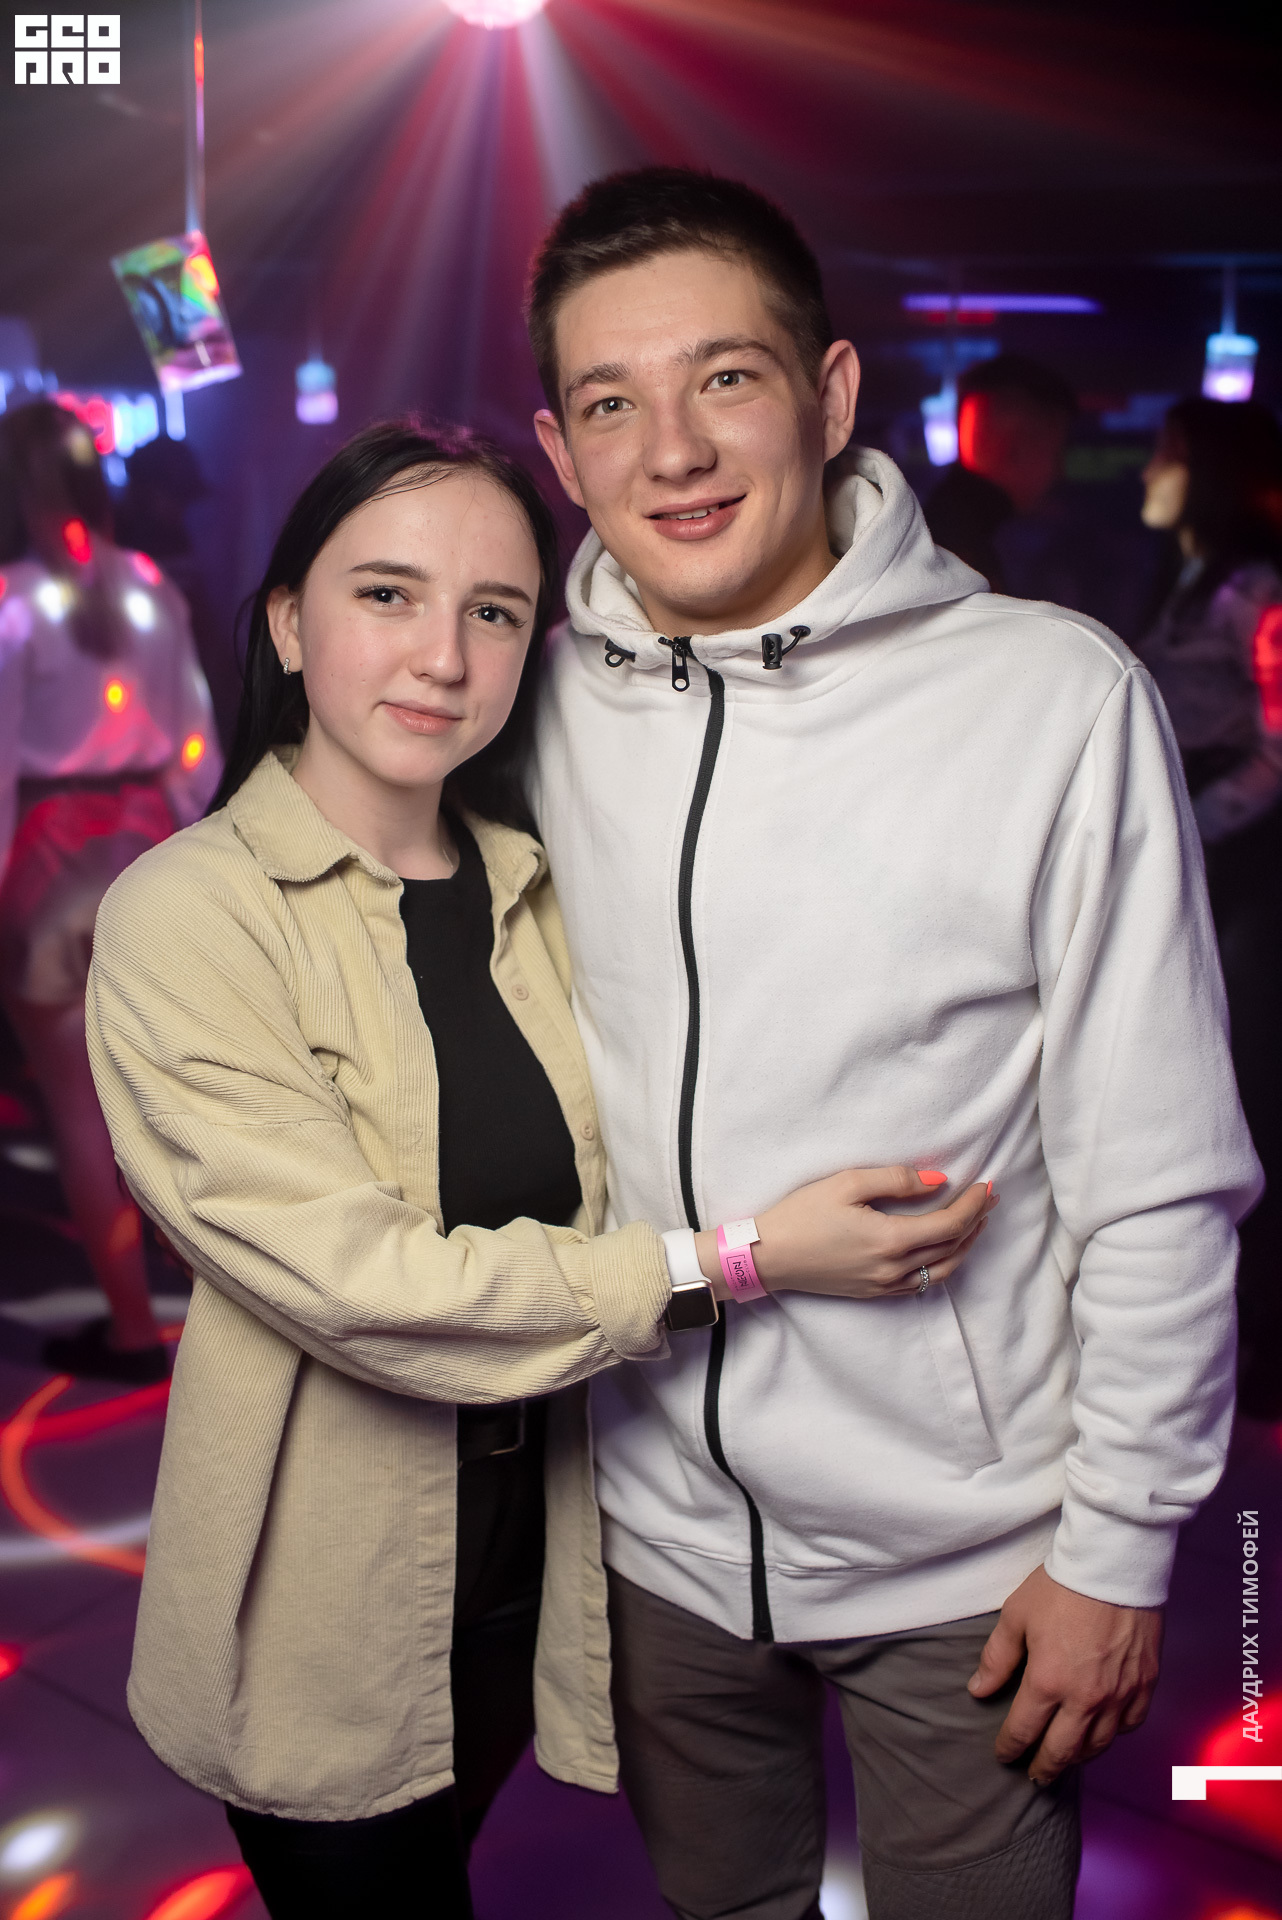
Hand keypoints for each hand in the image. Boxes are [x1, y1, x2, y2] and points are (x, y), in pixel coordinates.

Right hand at [695, 1165, 996, 1300]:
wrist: (768, 1257)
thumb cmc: (802, 1215)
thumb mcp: (846, 1183)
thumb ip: (896, 1179)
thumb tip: (938, 1180)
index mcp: (890, 1240)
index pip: (950, 1224)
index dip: (974, 1205)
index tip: (987, 1185)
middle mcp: (894, 1268)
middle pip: (953, 1247)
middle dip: (977, 1221)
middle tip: (990, 1198)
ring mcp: (885, 1284)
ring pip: (943, 1269)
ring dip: (966, 1245)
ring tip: (976, 1222)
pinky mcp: (874, 1292)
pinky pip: (923, 1283)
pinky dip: (944, 1264)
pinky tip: (945, 1249)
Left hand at [969, 1565, 1162, 1783]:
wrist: (1114, 1563)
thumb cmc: (1061, 1585)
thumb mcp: (1016, 1615)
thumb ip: (997, 1659)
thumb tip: (978, 1691)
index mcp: (1048, 1682)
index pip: (1023, 1731)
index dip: (1009, 1747)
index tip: (1003, 1754)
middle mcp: (1086, 1699)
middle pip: (1062, 1751)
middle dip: (1044, 1767)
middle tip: (1034, 1776)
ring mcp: (1119, 1695)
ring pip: (1097, 1745)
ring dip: (1078, 1758)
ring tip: (1065, 1760)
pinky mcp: (1145, 1684)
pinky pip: (1129, 1725)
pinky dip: (1113, 1734)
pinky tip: (1103, 1732)